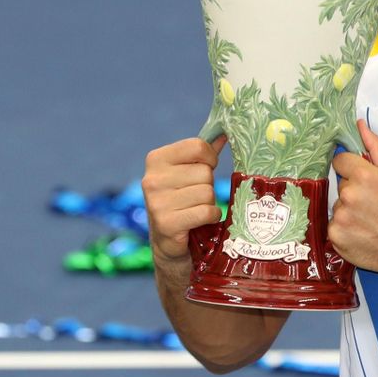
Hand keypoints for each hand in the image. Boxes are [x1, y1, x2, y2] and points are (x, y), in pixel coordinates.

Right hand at [142, 134, 227, 264]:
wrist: (168, 242)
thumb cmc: (182, 201)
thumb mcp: (187, 172)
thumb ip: (204, 153)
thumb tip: (225, 133)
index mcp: (156, 159)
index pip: (198, 146)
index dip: (210, 158)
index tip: (205, 169)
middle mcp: (152, 179)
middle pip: (205, 172)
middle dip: (208, 186)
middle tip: (194, 197)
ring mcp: (157, 202)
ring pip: (207, 192)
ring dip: (209, 203)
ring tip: (194, 209)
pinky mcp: (166, 223)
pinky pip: (207, 211)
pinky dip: (210, 217)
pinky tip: (199, 221)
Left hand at [330, 119, 377, 282]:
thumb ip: (376, 147)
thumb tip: (359, 124)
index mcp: (363, 176)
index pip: (340, 161)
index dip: (352, 168)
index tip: (364, 180)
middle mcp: (348, 195)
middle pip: (339, 184)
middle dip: (352, 189)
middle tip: (372, 202)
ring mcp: (339, 217)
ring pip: (337, 205)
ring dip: (348, 209)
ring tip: (368, 219)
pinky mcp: (334, 236)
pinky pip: (333, 224)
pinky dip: (344, 227)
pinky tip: (360, 231)